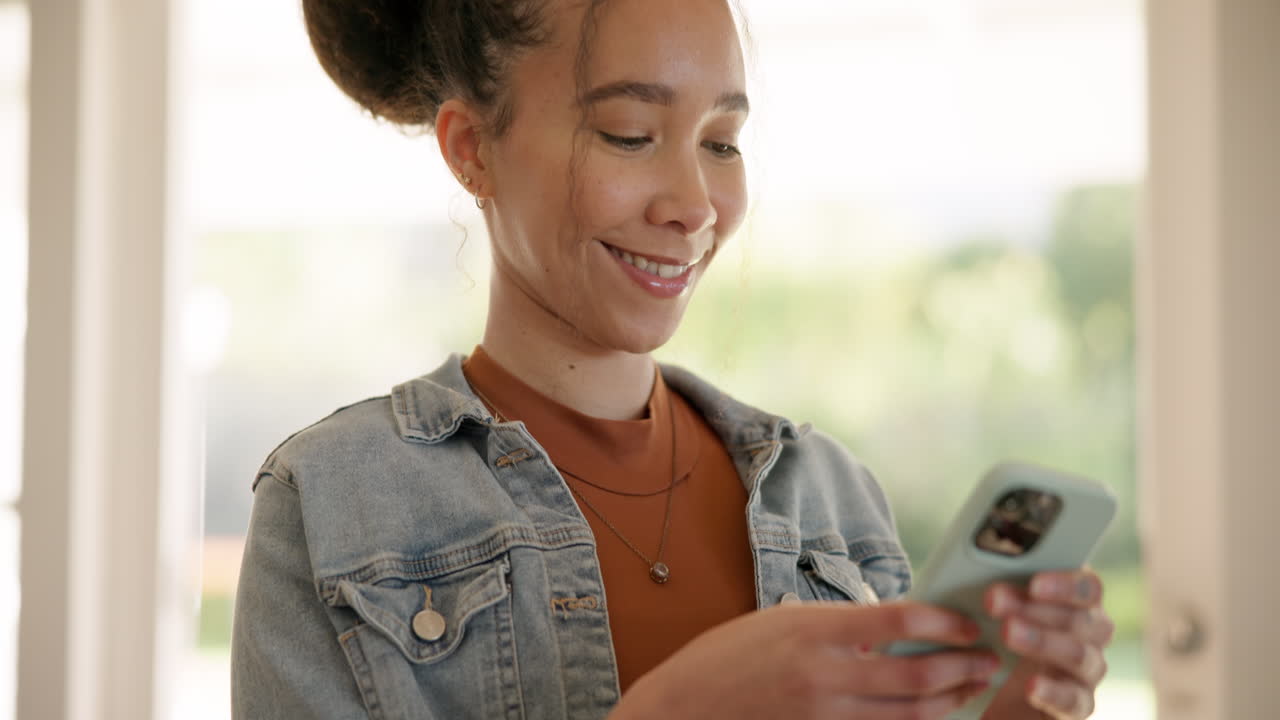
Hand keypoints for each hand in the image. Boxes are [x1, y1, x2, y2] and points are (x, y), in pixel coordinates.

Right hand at [612, 602, 1002, 719]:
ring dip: (950, 702)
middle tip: (991, 661)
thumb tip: (893, 626)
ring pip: (907, 715)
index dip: (943, 624)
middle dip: (962, 669)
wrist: (685, 708)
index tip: (969, 624)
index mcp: (814, 630)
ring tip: (973, 689)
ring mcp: (823, 715)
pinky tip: (933, 718)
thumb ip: (837, 625)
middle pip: (915, 675)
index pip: (898, 621)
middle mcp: (824, 675)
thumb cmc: (728, 657)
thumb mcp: (781, 622)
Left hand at [982, 570, 1113, 718]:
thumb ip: (1005, 592)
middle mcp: (1091, 636)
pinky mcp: (1079, 706)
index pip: (1089, 588)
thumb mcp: (1001, 613)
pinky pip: (1074, 700)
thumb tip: (990, 580)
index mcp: (1078, 604)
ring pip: (1079, 655)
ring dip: (1042, 642)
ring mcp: (1087, 672)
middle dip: (1036, 609)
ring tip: (1007, 633)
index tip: (1033, 584)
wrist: (998, 691)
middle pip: (1081, 619)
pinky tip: (1030, 685)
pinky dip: (1053, 691)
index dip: (1066, 584)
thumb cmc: (1000, 638)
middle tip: (995, 602)